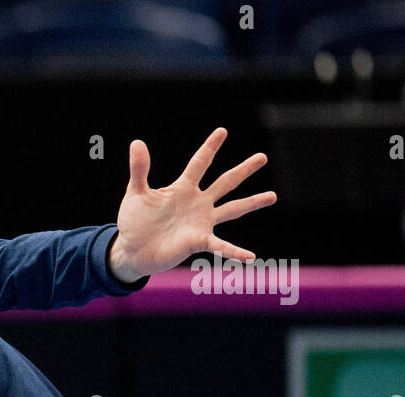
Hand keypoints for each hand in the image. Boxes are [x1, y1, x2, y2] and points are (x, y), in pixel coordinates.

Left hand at [109, 127, 277, 282]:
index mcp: (182, 188)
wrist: (131, 250)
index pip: (199, 163)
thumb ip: (139, 169)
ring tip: (272, 196)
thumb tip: (137, 143)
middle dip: (243, 170)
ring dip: (252, 203)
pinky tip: (251, 256)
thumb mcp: (135, 193)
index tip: (222, 131)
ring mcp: (201, 222)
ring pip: (232, 209)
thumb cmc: (134, 221)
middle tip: (262, 157)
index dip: (210, 148)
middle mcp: (197, 203)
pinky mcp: (198, 242)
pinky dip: (235, 251)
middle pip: (225, 182)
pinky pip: (221, 246)